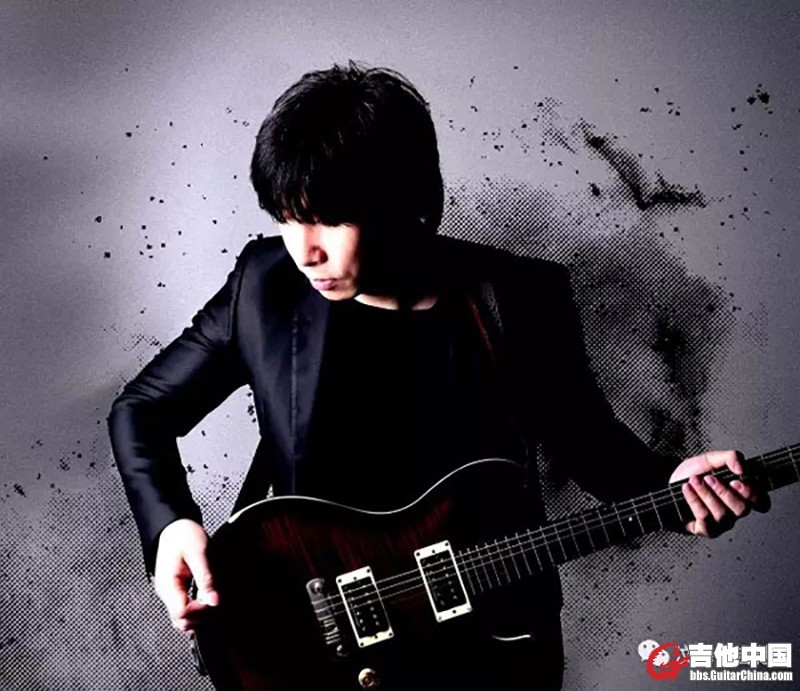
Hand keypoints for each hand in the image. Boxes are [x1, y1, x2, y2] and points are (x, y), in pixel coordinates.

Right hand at [153, 518, 218, 632]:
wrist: (175, 526)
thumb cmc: (184, 535)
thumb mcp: (199, 552)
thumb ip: (206, 578)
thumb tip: (214, 601)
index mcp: (168, 584)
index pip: (181, 613)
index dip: (200, 611)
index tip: (214, 600)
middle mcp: (166, 592)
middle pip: (180, 621)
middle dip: (200, 617)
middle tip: (215, 601)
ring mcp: (170, 592)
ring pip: (182, 617)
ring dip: (199, 615)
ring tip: (212, 599)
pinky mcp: (176, 590)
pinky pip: (184, 607)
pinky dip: (197, 608)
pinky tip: (207, 599)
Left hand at [669, 450, 769, 537]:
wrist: (668, 484)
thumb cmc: (692, 474)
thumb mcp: (710, 460)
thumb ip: (730, 457)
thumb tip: (741, 467)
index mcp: (741, 494)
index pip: (761, 501)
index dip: (753, 494)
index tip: (738, 481)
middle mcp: (734, 511)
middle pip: (742, 508)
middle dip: (724, 492)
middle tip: (709, 478)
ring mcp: (722, 523)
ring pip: (722, 514)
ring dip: (706, 494)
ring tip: (693, 481)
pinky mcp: (706, 530)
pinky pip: (705, 519)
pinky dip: (695, 501)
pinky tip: (687, 489)